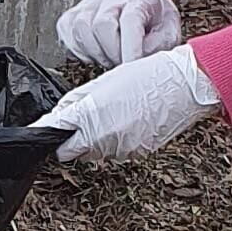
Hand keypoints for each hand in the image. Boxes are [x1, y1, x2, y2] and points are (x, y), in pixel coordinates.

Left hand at [51, 42, 220, 165]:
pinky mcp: (136, 154)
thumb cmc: (147, 76)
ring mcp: (121, 149)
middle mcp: (104, 139)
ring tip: (113, 114)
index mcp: (91, 117)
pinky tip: (128, 121)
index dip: (53, 134)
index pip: (59, 142)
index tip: (49, 131)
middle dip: (74, 138)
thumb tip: (58, 115)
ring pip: (95, 153)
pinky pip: (116, 152)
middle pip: (74, 152)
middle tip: (86, 117)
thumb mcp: (103, 82)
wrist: (183, 86)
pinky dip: (116, 141)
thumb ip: (76, 101)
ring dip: (96, 139)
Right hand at [57, 0, 184, 72]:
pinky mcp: (73, 15)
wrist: (139, 0)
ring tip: (110, 57)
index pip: (130, 20)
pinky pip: (67, 33)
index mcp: (138, 0)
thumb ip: (160, 46)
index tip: (132, 67)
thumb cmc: (153, 18)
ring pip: (81, 30)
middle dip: (113, 52)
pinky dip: (79, 49)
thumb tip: (140, 61)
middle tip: (123, 63)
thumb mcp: (169, 31)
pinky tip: (95, 53)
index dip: (130, 48)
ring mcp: (88, 5)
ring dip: (96, 53)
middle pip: (102, 25)